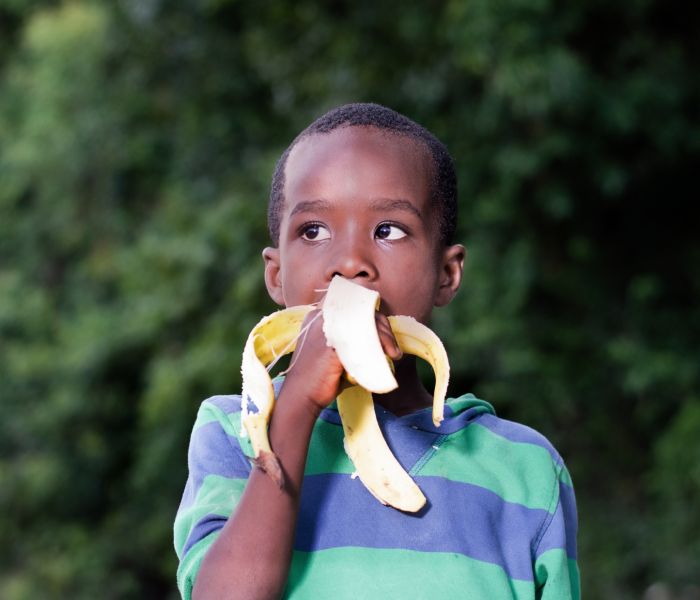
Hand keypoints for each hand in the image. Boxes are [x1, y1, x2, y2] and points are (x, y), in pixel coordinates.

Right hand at [280, 309, 401, 412]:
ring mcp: (326, 328)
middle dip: (384, 329)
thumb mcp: (335, 353)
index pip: (354, 307)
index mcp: (319, 317)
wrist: (300, 396)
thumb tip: (380, 343)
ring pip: (366, 323)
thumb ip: (352, 342)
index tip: (386, 337)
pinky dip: (378, 346)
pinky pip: (363, 338)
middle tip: (393, 348)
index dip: (374, 319)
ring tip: (393, 354)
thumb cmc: (318, 378)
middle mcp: (321, 317)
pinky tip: (385, 357)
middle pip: (362, 312)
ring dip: (385, 337)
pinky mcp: (333, 343)